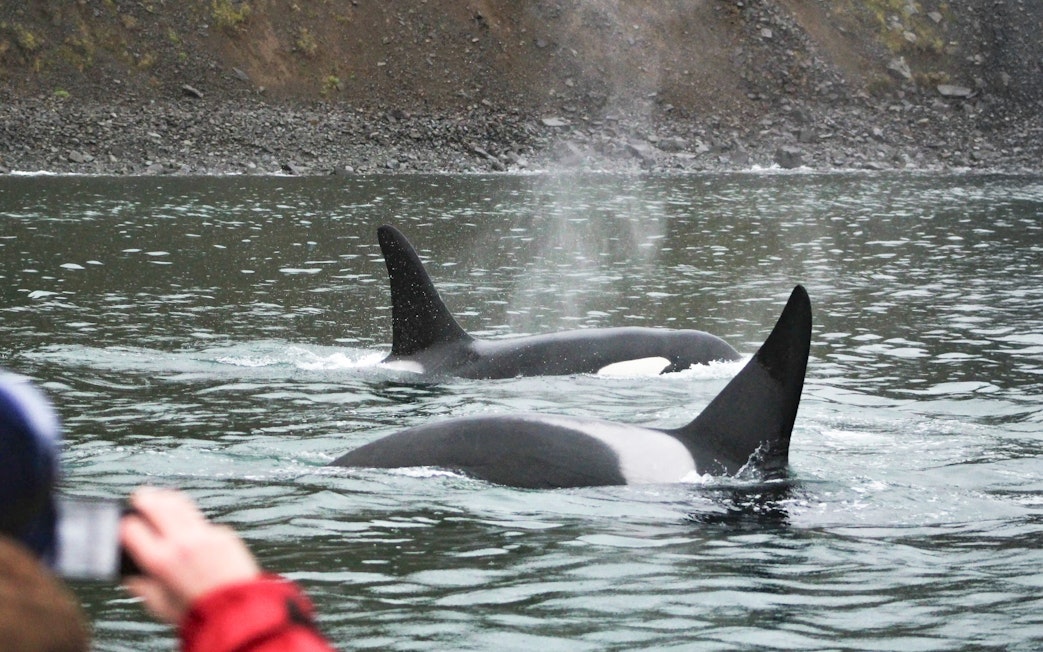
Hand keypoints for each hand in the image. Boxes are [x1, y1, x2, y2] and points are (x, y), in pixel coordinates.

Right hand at [120, 487, 260, 623]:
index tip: (124, 524)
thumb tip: (129, 575)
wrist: (237, 610)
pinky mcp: (224, 534)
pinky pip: (204, 523)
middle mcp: (181, 543)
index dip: (125, 524)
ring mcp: (205, 535)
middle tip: (139, 496)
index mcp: (160, 561)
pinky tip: (188, 524)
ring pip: (182, 505)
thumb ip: (141, 587)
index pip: (132, 529)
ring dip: (167, 497)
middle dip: (144, 498)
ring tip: (160, 496)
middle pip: (157, 507)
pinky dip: (193, 522)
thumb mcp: (159, 605)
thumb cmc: (196, 612)